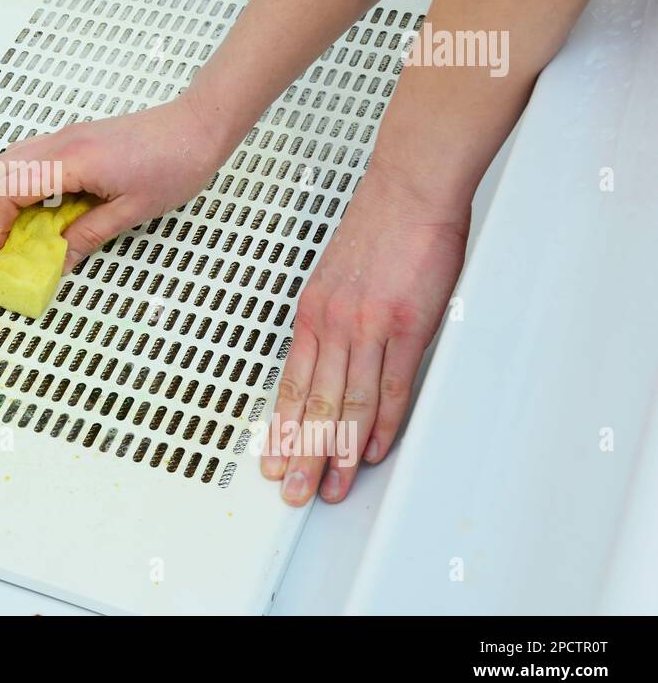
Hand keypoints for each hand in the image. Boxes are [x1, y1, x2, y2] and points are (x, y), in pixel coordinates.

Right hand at [0, 93, 234, 273]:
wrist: (197, 126)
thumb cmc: (175, 163)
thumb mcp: (132, 211)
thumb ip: (88, 236)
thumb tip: (59, 261)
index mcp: (73, 160)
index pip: (11, 190)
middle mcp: (62, 142)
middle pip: (0, 170)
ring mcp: (67, 135)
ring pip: (11, 159)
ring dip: (0, 192)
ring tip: (10, 227)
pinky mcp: (76, 136)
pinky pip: (30, 154)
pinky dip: (19, 180)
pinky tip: (35, 205)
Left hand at [259, 161, 469, 504]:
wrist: (408, 191)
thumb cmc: (379, 229)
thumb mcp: (335, 277)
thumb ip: (333, 319)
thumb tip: (332, 358)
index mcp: (311, 313)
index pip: (292, 385)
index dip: (284, 429)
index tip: (275, 460)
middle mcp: (331, 324)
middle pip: (314, 405)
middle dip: (302, 455)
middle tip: (293, 491)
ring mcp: (367, 328)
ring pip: (348, 405)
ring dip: (339, 453)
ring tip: (332, 487)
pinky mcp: (404, 327)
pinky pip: (390, 388)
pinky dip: (382, 425)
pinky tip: (374, 451)